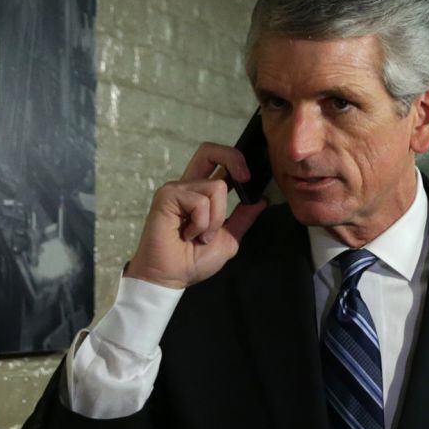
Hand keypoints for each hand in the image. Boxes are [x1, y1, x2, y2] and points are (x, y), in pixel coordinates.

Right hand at [125, 143, 267, 288]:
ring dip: (216, 219)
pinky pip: (200, 201)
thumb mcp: (228, 239)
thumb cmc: (192, 261)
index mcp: (201, 194)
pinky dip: (202, 223)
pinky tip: (188, 235)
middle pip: (209, 151)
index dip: (235, 160)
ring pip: (216, 187)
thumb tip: (261, 200)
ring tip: (200, 237)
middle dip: (232, 158)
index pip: (216, 161)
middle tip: (244, 179)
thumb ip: (243, 218)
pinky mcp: (167, 196)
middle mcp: (188, 187)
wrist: (171, 278)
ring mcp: (177, 190)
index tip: (249, 179)